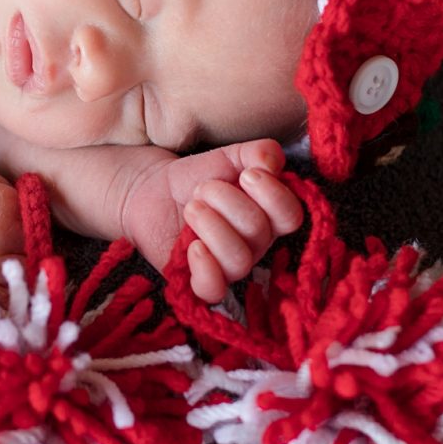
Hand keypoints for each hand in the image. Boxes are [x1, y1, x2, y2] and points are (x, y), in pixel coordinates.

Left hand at [121, 139, 303, 303]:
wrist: (152, 190)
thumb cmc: (196, 177)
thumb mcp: (227, 157)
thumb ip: (256, 154)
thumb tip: (273, 162)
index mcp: (269, 217)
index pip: (290, 216)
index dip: (273, 194)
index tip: (247, 174)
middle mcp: (255, 245)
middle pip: (258, 231)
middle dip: (226, 200)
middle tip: (203, 189)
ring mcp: (228, 266)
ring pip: (238, 260)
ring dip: (211, 226)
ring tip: (191, 208)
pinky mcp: (199, 280)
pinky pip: (213, 290)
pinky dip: (205, 268)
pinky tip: (192, 246)